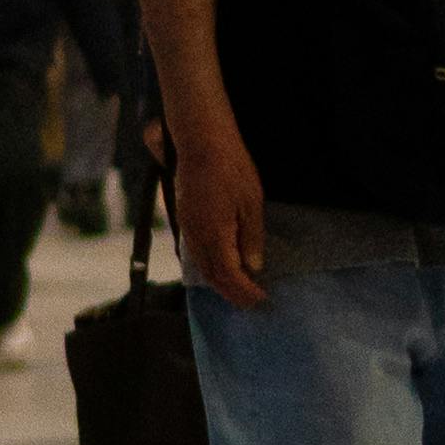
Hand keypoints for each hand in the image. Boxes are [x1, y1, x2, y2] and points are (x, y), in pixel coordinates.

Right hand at [168, 99, 264, 309]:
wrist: (201, 142)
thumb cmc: (232, 168)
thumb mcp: (252, 204)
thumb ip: (251, 239)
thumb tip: (253, 267)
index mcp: (215, 235)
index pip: (229, 276)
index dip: (244, 292)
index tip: (261, 299)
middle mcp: (197, 237)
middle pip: (212, 276)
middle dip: (231, 293)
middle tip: (251, 302)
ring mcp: (187, 228)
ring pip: (200, 266)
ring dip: (219, 281)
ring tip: (238, 288)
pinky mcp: (184, 219)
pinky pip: (194, 252)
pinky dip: (209, 266)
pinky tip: (220, 264)